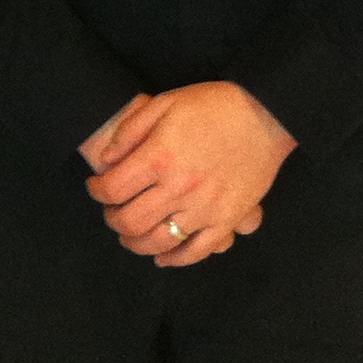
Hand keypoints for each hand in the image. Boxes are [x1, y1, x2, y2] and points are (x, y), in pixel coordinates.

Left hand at [84, 82, 294, 266]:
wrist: (265, 115)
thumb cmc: (213, 106)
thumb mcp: (165, 103)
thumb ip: (130, 130)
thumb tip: (106, 160)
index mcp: (160, 157)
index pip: (112, 190)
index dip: (96, 191)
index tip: (96, 187)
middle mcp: (179, 188)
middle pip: (130, 221)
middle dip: (112, 220)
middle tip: (111, 212)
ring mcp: (204, 208)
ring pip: (158, 242)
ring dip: (136, 243)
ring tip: (130, 235)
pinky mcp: (226, 220)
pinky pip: (196, 252)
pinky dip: (175, 259)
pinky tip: (161, 257)